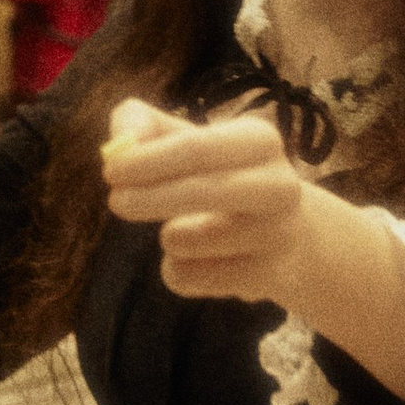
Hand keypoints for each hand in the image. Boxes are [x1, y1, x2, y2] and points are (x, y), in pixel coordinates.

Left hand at [100, 97, 320, 304]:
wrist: (293, 240)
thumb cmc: (224, 178)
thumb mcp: (191, 142)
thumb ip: (144, 126)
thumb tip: (120, 142)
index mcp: (259, 141)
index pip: (197, 148)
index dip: (146, 160)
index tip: (111, 172)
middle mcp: (278, 185)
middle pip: (200, 192)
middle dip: (147, 198)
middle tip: (115, 202)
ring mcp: (275, 234)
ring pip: (187, 241)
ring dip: (169, 238)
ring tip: (182, 231)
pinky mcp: (263, 277)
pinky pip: (190, 277)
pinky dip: (178, 270)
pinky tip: (200, 261)